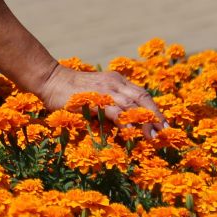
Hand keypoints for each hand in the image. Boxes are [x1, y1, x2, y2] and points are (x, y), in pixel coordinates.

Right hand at [34, 63, 166, 131]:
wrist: (50, 80)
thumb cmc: (70, 92)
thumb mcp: (95, 95)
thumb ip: (108, 106)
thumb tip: (122, 124)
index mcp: (117, 81)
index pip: (142, 94)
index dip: (155, 108)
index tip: (164, 124)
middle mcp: (115, 82)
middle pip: (143, 98)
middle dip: (156, 115)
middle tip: (166, 131)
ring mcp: (106, 89)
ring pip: (133, 104)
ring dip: (145, 121)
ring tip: (154, 136)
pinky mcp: (95, 98)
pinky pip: (115, 110)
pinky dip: (126, 120)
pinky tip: (133, 131)